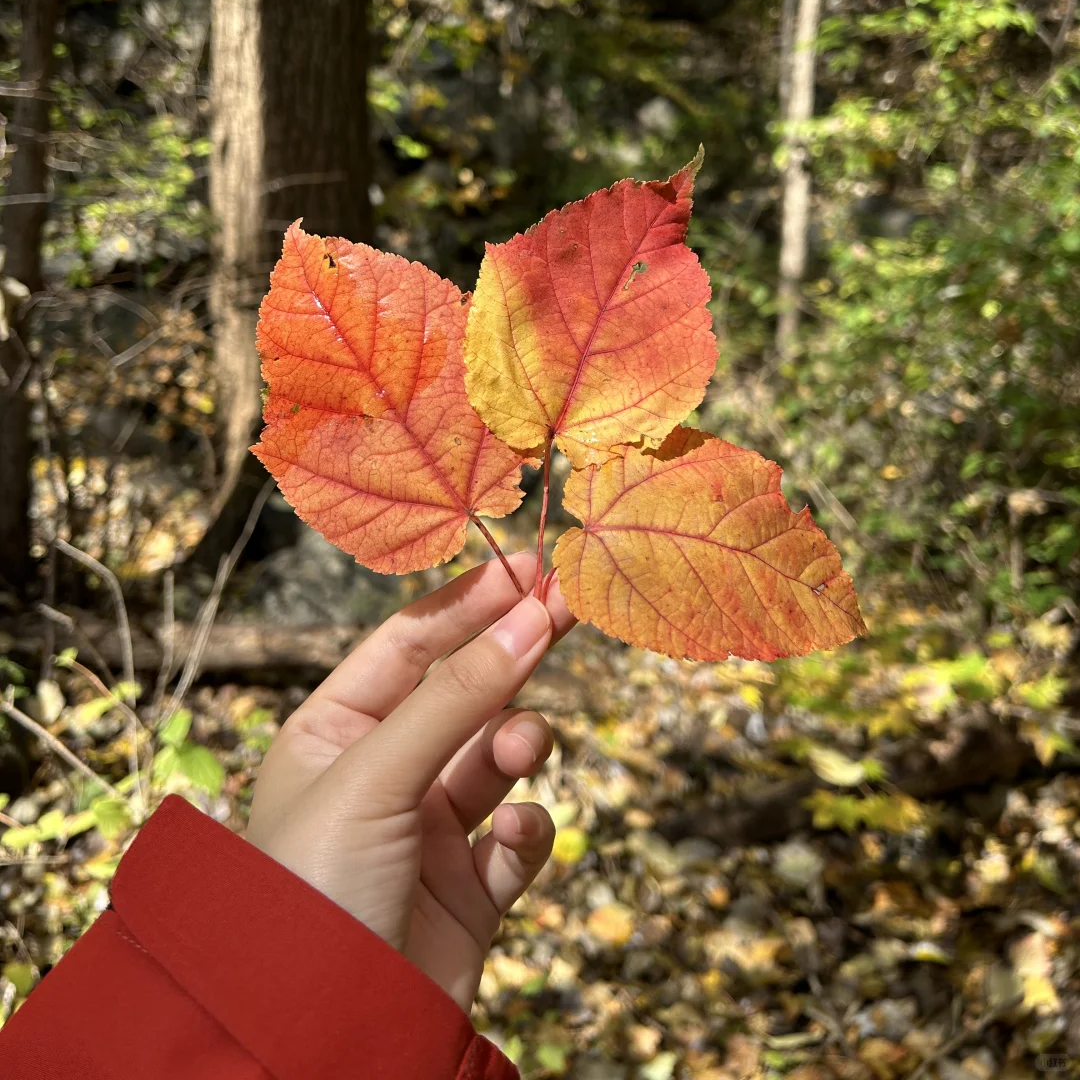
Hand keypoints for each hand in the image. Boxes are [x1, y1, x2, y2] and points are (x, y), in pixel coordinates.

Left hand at [246, 553, 574, 1010]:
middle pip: (462, 691)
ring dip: (518, 744)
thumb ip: (459, 694)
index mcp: (331, 732)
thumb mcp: (377, 774)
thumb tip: (532, 613)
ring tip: (521, 751)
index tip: (531, 568)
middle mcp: (379, 773)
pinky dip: (527, 827)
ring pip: (496, 758)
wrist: (325, 1036)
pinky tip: (514, 837)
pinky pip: (517, 835)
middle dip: (512, 654)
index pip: (407, 645)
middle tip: (572, 607)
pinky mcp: (469, 889)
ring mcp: (426, 832)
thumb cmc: (315, 890)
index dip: (469, 603)